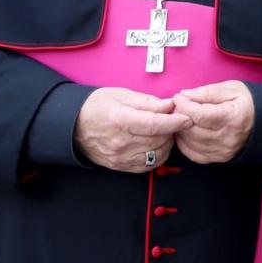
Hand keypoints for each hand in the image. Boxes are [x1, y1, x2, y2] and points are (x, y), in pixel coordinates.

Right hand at [74, 87, 193, 172]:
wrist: (74, 126)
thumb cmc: (98, 106)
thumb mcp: (121, 95)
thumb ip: (148, 102)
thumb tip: (171, 105)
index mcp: (119, 120)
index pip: (153, 124)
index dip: (174, 122)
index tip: (188, 118)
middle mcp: (120, 142)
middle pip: (158, 140)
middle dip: (172, 130)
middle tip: (174, 120)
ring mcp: (120, 157)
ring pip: (157, 154)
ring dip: (166, 143)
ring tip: (164, 131)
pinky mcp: (121, 167)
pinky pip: (148, 165)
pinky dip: (158, 155)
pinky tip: (156, 144)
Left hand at [171, 81, 254, 163]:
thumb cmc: (247, 102)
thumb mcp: (231, 89)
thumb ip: (207, 92)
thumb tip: (185, 95)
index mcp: (231, 117)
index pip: (198, 115)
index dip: (184, 105)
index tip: (180, 97)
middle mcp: (227, 137)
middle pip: (191, 130)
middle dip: (179, 116)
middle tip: (179, 106)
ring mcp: (223, 150)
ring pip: (190, 143)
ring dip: (180, 130)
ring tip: (182, 118)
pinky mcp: (219, 157)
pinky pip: (194, 155)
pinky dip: (185, 144)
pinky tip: (186, 133)